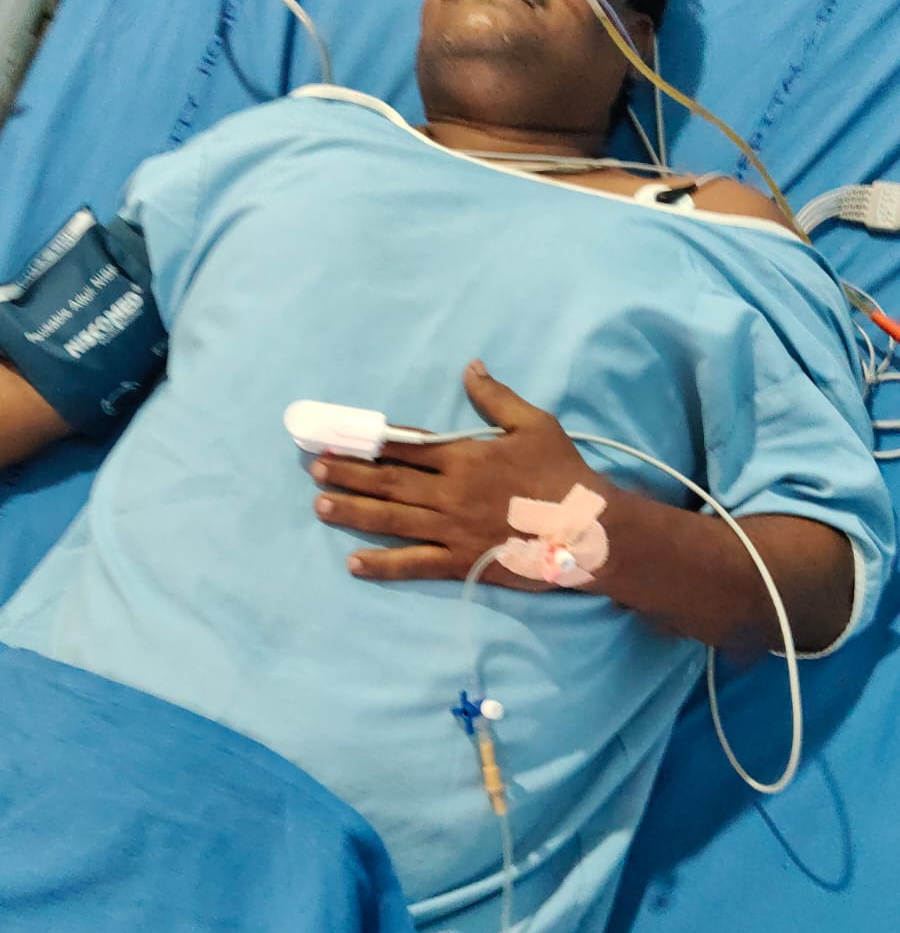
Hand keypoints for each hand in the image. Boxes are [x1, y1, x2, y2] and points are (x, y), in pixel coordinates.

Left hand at [310, 361, 604, 585]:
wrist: (588, 529)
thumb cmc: (563, 474)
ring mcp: (452, 529)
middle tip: (315, 469)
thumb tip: (470, 367)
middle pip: (389, 482)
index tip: (339, 438)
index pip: (407, 447)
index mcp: (465, 457)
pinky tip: (354, 563)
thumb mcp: (535, 424)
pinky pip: (414, 564)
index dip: (370, 443)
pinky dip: (383, 565)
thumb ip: (495, 398)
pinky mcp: (461, 561)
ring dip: (354, 512)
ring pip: (392, 519)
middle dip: (349, 474)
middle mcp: (450, 493)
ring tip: (320, 505)